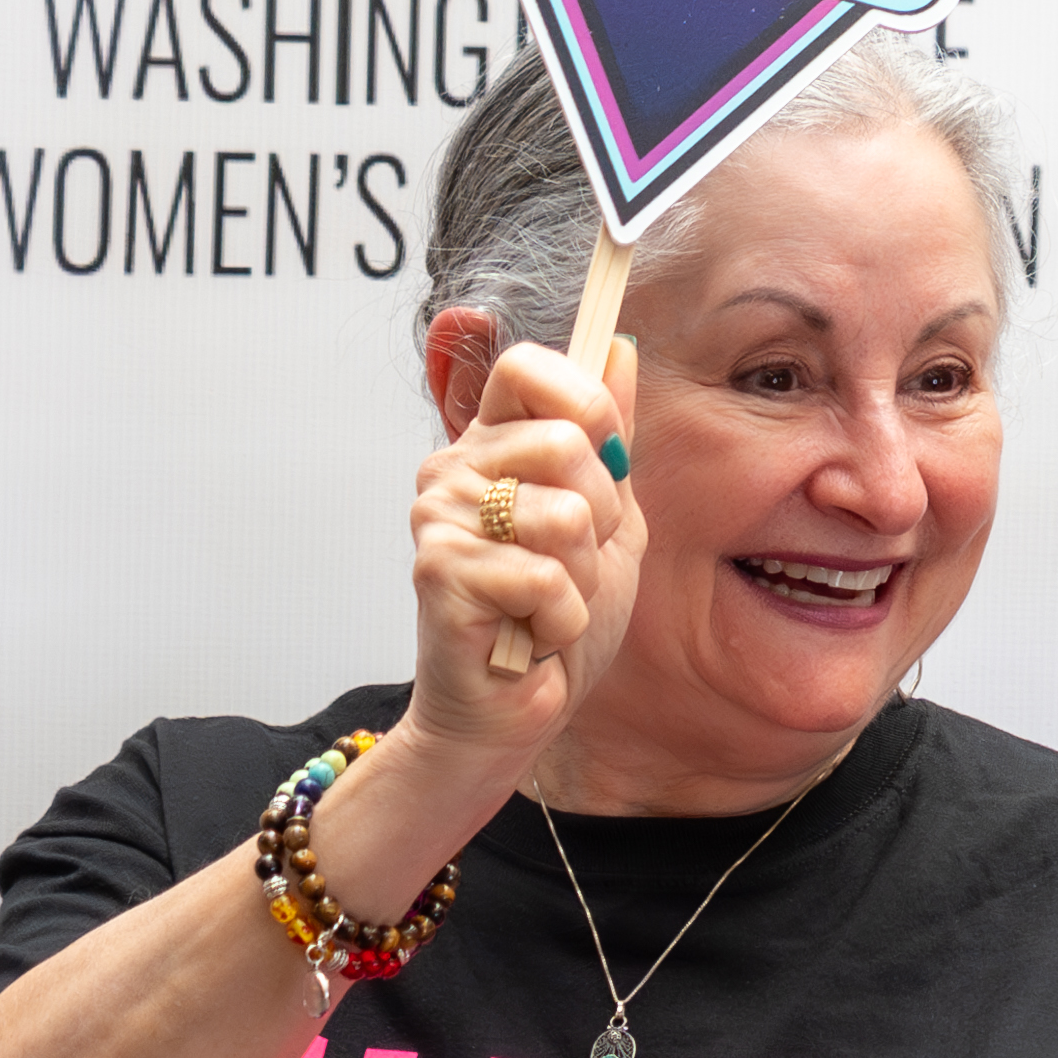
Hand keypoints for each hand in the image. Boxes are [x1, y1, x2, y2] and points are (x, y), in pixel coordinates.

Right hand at [395, 334, 641, 763]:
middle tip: (571, 563)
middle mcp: (453, 469)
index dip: (583, 400)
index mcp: (490, 445)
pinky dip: (562, 618)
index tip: (605, 451)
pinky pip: (547, 578)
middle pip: (566, 442)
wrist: (515, 712)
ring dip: (581, 576)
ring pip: (564, 515)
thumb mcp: (610, 519)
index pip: (526, 367)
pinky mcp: (440, 573)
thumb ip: (612, 437)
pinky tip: (532, 634)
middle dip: (600, 516)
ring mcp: (439, 519)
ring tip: (547, 601)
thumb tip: (618, 345)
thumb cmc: (556, 618)